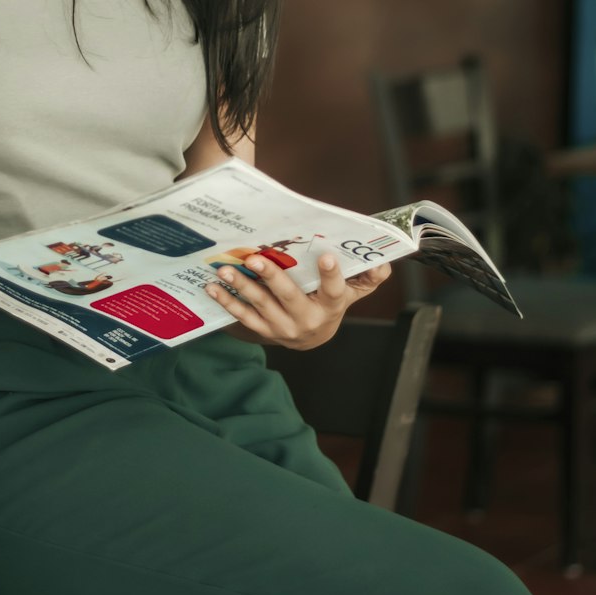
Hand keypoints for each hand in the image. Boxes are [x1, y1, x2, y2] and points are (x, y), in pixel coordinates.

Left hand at [205, 254, 390, 350]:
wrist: (313, 338)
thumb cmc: (331, 304)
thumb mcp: (353, 292)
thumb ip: (367, 277)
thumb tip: (383, 262)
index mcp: (333, 305)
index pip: (335, 290)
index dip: (330, 275)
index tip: (324, 256)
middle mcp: (308, 319)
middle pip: (289, 296)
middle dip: (271, 276)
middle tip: (254, 258)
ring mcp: (284, 328)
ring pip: (261, 306)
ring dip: (241, 287)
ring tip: (225, 269)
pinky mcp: (265, 332)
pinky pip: (244, 317)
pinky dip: (228, 302)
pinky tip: (213, 287)